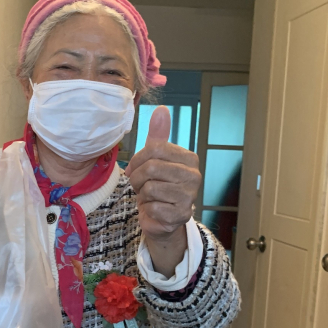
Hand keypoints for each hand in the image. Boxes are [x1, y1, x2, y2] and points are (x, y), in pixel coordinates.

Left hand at [125, 106, 200, 241]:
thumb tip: (161, 109)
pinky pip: (152, 207)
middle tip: (140, 186)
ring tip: (149, 197)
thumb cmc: (157, 185)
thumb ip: (158, 135)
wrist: (161, 218)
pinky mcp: (181, 215)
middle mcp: (194, 176)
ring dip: (142, 195)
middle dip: (137, 178)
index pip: (154, 149)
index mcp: (189, 158)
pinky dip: (147, 210)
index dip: (137, 160)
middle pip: (151, 168)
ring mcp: (190, 197)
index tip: (134, 169)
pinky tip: (154, 210)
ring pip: (150, 188)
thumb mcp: (155, 159)